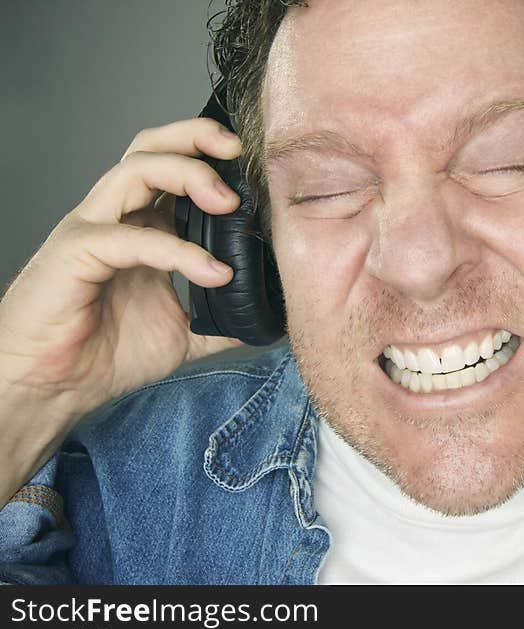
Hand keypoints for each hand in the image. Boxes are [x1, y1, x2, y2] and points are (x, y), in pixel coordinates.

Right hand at [0, 118, 242, 500]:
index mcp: (142, 227)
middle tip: (240, 154)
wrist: (55, 388)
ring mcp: (93, 230)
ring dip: (186, 175)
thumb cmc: (105, 353)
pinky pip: (129, 238)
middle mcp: (117, 219)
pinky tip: (212, 272)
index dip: (213, 157)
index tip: (256, 166)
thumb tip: (263, 321)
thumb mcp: (183, 334)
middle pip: (151, 149)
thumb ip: (220, 320)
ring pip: (135, 171)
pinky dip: (177, 250)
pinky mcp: (75, 254)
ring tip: (228, 203)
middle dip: (197, 139)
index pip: (174, 167)